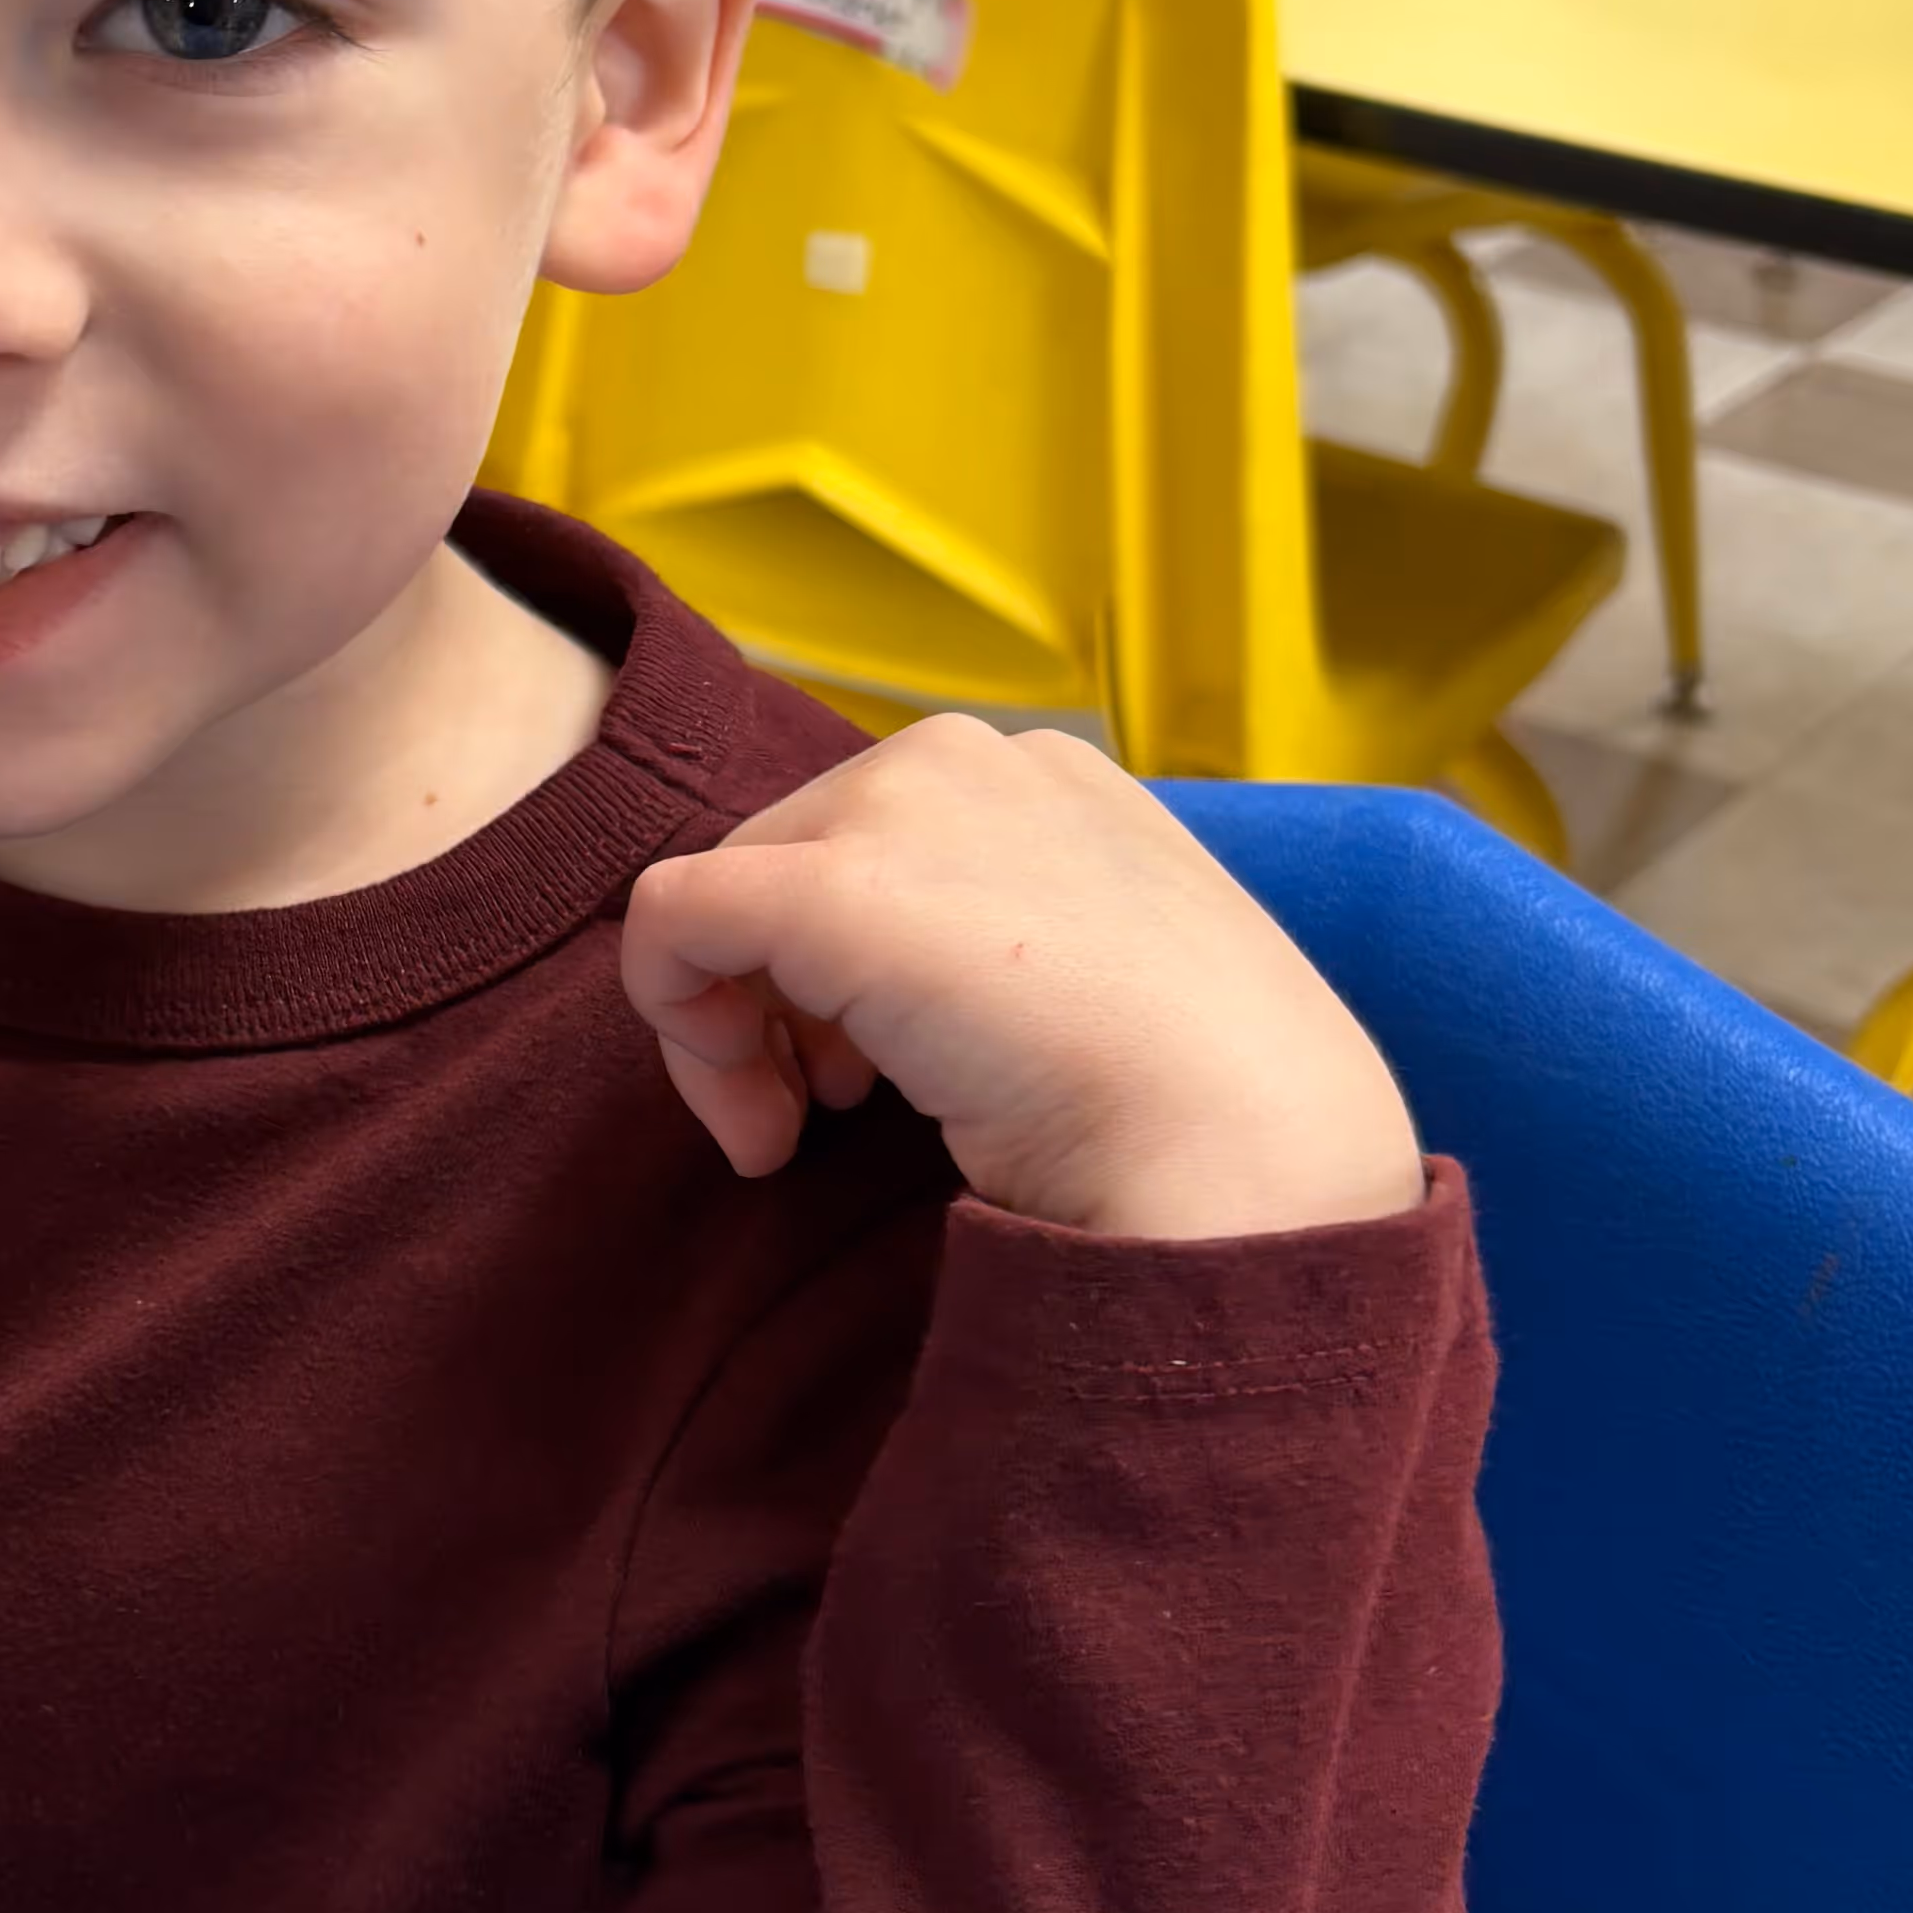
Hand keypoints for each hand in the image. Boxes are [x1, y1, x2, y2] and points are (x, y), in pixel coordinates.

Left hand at [620, 718, 1423, 1239]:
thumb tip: (882, 993)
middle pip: (787, 861)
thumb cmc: (1195, 1109)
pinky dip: (680, 1029)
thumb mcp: (1097, 981)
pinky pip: (669, 920)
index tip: (868, 1084)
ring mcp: (905, 807)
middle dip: (776, 1002)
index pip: (874, 845)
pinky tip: (759, 1136)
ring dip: (733, 1029)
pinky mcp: (835, 888)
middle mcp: (974, 760)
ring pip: (722, 890)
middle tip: (825, 1118)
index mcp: (1049, 781)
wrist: (1243, 1153)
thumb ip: (996, 948)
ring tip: (797, 1135)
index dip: (837, 971)